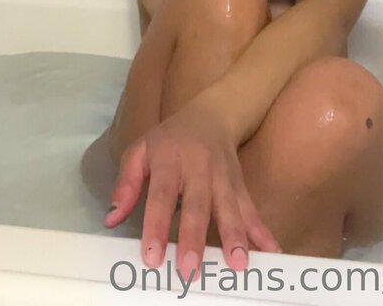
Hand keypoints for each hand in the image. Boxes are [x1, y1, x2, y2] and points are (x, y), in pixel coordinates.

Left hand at [103, 92, 281, 281]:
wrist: (212, 114)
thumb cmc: (169, 139)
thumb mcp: (141, 150)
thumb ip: (126, 184)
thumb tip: (111, 219)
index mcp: (169, 160)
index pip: (161, 195)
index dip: (156, 225)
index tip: (152, 257)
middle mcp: (199, 169)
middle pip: (198, 205)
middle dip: (195, 238)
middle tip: (190, 270)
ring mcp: (223, 177)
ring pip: (229, 207)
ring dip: (235, 236)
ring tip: (238, 264)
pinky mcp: (240, 185)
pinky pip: (251, 209)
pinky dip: (262, 231)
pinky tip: (271, 251)